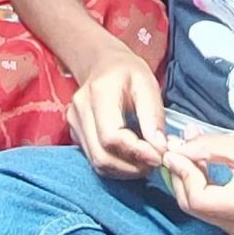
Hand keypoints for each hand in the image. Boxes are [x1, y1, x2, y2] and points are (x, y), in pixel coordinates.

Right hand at [64, 50, 165, 177]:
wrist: (102, 64)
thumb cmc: (127, 71)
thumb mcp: (147, 83)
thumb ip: (153, 115)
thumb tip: (160, 147)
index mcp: (98, 92)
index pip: (112, 136)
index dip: (137, 152)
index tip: (160, 156)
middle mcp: (80, 110)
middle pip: (102, 155)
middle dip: (132, 167)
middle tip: (156, 162)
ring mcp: (74, 123)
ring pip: (98, 163)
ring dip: (126, 170)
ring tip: (147, 162)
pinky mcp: (75, 133)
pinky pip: (95, 159)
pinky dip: (117, 166)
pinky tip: (133, 159)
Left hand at [163, 132, 233, 234]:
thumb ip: (204, 148)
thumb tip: (175, 149)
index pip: (197, 198)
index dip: (181, 173)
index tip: (173, 150)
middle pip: (194, 206)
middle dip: (181, 175)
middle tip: (176, 147)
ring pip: (198, 208)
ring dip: (188, 179)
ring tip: (186, 151)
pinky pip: (209, 208)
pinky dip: (200, 186)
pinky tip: (199, 165)